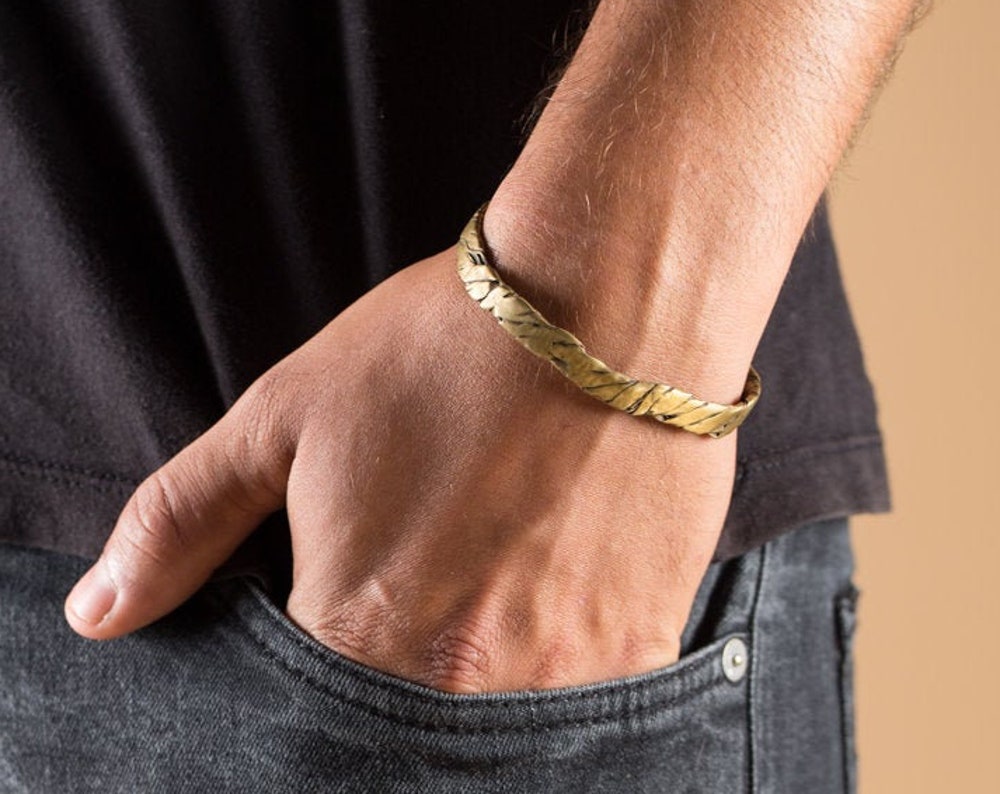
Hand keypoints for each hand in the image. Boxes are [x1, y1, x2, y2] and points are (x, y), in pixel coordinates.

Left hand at [64, 248, 736, 692]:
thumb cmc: (441, 348)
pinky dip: (552, 660)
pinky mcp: (638, 650)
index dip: (316, 669)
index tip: (351, 613)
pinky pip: (579, 701)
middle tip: (433, 578)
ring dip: (477, 670)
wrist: (606, 303)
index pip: (303, 718)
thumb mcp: (284, 417)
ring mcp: (559, 676)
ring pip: (490, 726)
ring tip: (494, 576)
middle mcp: (458, 677)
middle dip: (398, 669)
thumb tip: (97, 613)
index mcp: (356, 628)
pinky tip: (550, 583)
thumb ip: (181, 524)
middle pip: (398, 731)